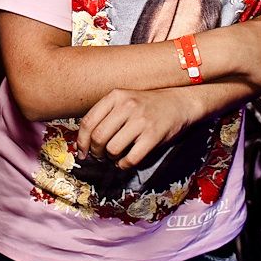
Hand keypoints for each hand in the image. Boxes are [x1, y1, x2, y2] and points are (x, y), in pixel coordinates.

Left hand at [76, 87, 195, 168]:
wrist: (179, 103)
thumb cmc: (148, 105)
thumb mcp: (125, 100)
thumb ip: (106, 115)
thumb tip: (85, 143)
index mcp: (116, 96)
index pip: (88, 122)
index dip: (82, 141)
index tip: (82, 152)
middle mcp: (127, 106)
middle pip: (98, 137)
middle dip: (96, 152)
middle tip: (100, 156)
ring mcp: (141, 120)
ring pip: (112, 149)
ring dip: (111, 158)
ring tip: (115, 156)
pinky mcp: (153, 135)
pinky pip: (131, 158)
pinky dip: (124, 164)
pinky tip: (126, 161)